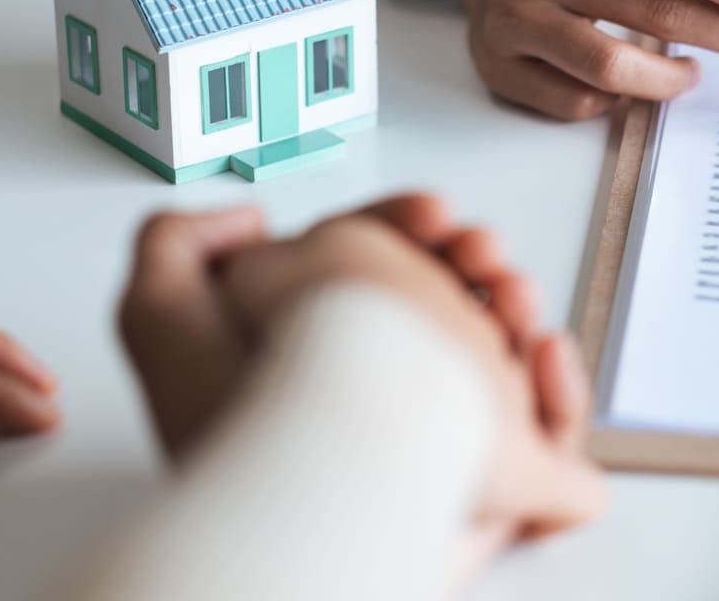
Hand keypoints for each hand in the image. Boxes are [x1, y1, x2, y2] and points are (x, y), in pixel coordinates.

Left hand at [118, 195, 604, 542]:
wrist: (306, 479)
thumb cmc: (234, 415)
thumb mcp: (158, 309)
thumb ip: (180, 242)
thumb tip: (254, 218)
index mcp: (315, 358)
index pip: (375, 284)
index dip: (408, 235)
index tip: (430, 213)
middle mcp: (376, 406)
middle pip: (448, 319)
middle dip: (475, 267)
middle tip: (480, 253)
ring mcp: (437, 456)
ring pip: (503, 371)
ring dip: (517, 314)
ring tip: (511, 295)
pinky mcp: (496, 505)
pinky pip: (552, 453)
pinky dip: (559, 396)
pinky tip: (543, 351)